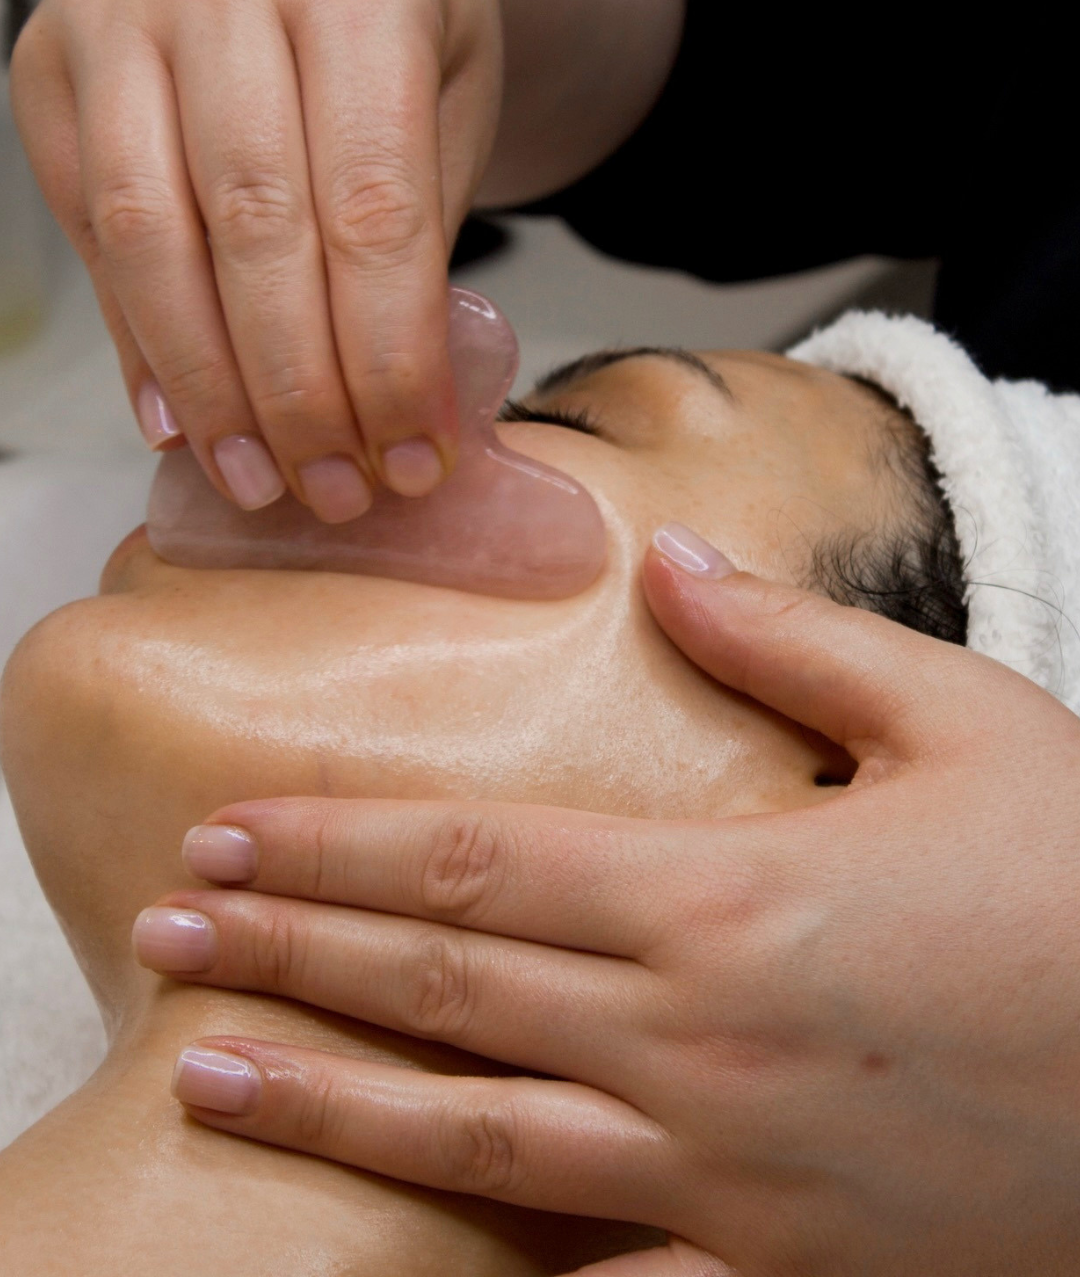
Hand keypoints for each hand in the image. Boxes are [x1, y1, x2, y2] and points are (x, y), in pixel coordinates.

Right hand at [11, 0, 501, 517]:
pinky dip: (138, 340)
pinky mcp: (54, 63)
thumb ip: (418, 236)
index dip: (388, 359)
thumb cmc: (391, 13)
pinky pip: (90, 229)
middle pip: (256, 236)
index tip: (411, 454)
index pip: (372, 213)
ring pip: (151, 241)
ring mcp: (122, 17)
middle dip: (298, 395)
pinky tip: (181, 416)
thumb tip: (387, 409)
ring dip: (208, 387)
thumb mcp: (451, 100)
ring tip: (256, 477)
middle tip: (332, 490)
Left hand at [135, 528, 1079, 1273]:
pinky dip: (494, 1270)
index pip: (472, 859)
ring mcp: (724, 1171)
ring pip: (474, 1137)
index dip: (334, 845)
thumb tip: (671, 567)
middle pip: (440, 984)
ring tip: (206, 1071)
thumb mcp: (962, 724)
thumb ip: (795, 642)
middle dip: (285, 952)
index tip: (229, 833)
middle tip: (164, 930)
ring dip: (327, 1101)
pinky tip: (405, 1253)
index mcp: (724, 894)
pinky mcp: (777, 1267)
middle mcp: (694, 1036)